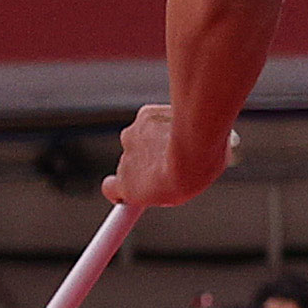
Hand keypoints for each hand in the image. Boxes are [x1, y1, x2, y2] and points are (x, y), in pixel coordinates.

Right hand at [102, 101, 228, 209]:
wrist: (196, 142)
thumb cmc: (193, 173)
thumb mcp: (181, 192)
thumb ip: (167, 185)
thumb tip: (176, 176)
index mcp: (129, 188)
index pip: (110, 189)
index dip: (122, 187)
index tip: (134, 189)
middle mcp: (124, 162)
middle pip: (133, 162)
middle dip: (150, 161)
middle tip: (174, 162)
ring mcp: (131, 137)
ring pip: (144, 139)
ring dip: (157, 140)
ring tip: (184, 143)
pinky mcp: (143, 115)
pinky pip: (153, 120)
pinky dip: (164, 122)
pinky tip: (182, 125)